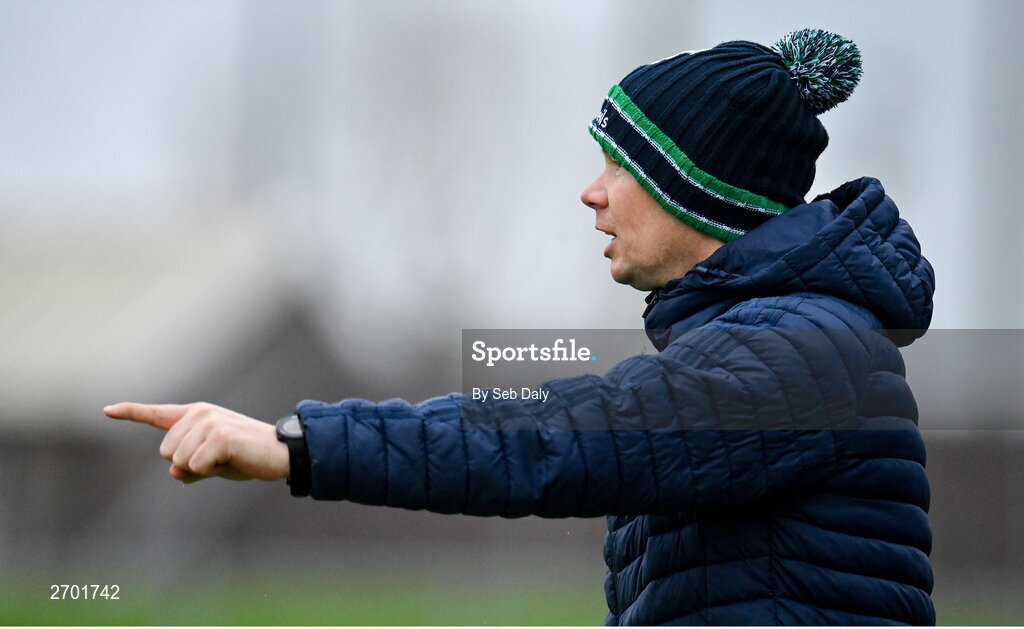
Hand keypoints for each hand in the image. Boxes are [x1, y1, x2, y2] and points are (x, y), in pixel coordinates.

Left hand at [104, 401, 289, 483]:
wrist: (281, 453)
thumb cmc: (246, 457)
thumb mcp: (213, 465)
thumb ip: (189, 467)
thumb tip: (174, 471)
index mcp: (195, 415)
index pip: (156, 414)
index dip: (130, 412)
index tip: (106, 410)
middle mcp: (199, 413)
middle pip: (166, 451)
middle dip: (188, 463)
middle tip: (220, 458)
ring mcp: (209, 422)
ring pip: (179, 460)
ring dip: (201, 468)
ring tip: (229, 458)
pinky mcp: (220, 436)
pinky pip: (196, 466)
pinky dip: (212, 470)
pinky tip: (233, 460)